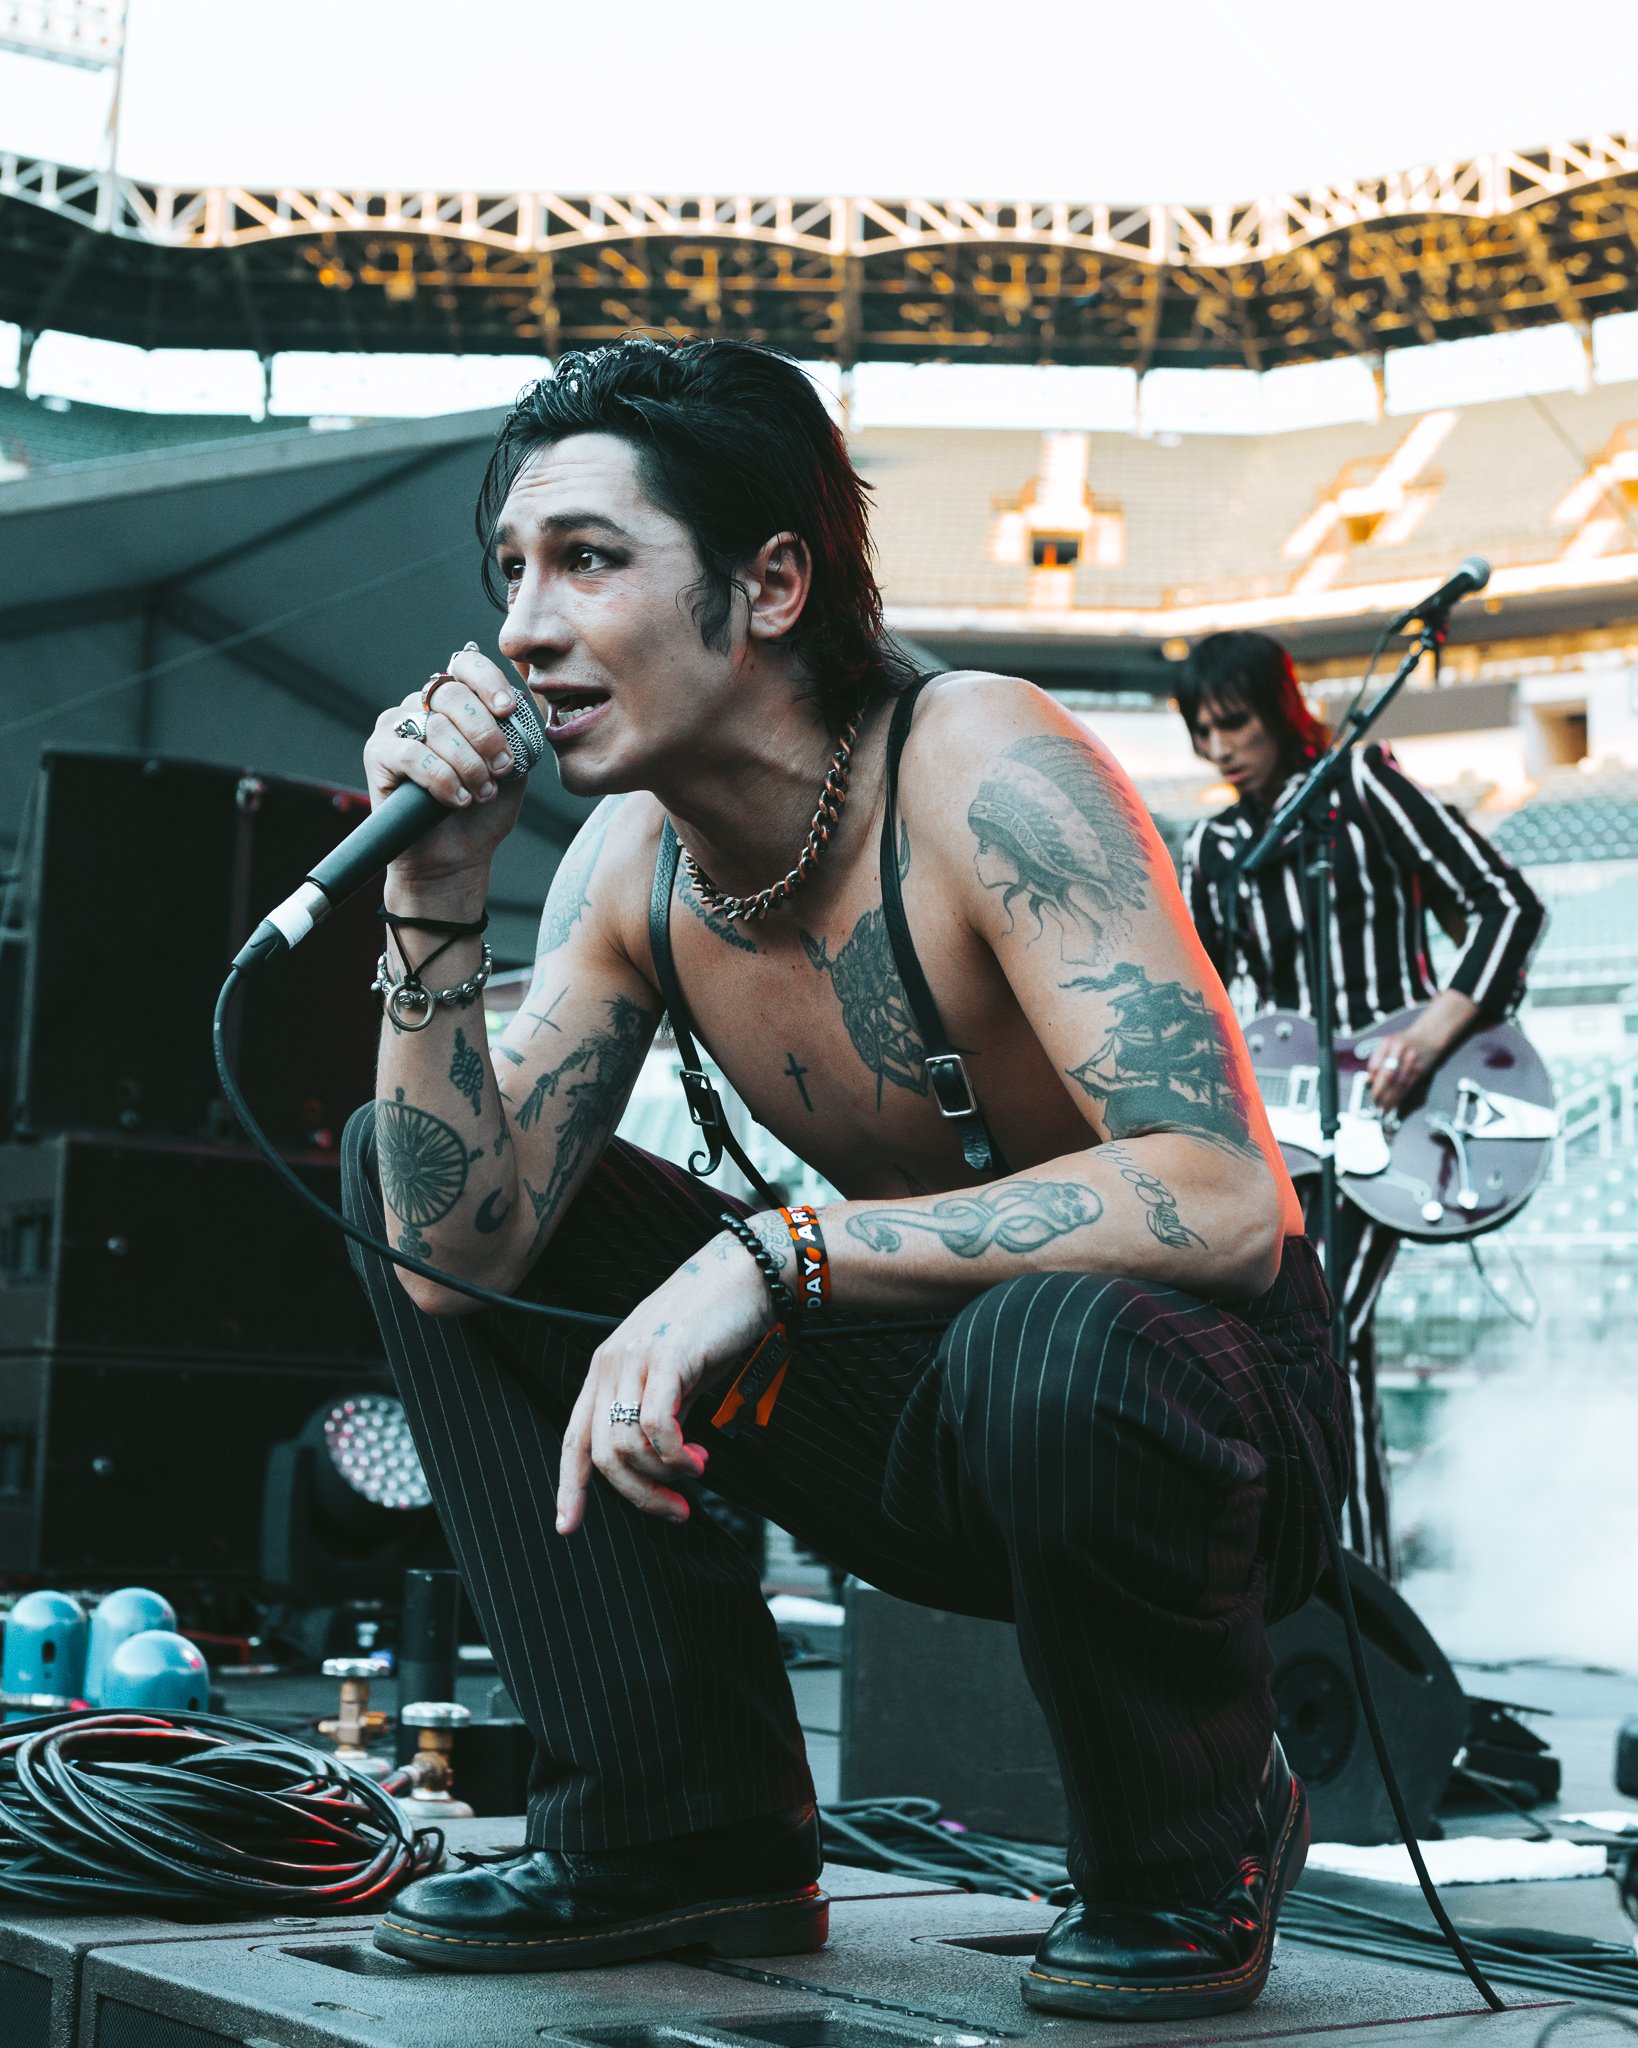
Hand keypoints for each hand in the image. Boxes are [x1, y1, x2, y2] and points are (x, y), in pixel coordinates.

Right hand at [362, 644, 529, 883]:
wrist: (455, 856)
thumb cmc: (483, 809)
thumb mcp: (513, 766)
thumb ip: (516, 732)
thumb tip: (522, 704)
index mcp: (456, 701)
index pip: (466, 664)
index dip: (488, 680)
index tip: (508, 710)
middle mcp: (422, 706)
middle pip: (452, 694)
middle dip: (485, 734)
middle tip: (500, 767)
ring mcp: (396, 727)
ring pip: (438, 729)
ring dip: (469, 765)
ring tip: (482, 793)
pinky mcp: (378, 753)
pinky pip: (414, 755)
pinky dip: (443, 780)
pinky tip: (457, 800)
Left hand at [555, 1233, 778, 1533]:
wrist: (747, 1273)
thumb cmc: (716, 1325)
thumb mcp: (677, 1375)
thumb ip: (657, 1411)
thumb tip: (656, 1461)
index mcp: (606, 1368)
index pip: (575, 1436)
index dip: (570, 1486)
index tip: (567, 1527)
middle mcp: (611, 1363)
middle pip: (602, 1453)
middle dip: (639, 1495)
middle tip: (677, 1511)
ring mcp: (635, 1358)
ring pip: (627, 1446)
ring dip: (664, 1477)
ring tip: (695, 1473)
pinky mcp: (666, 1357)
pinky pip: (656, 1427)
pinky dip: (676, 1457)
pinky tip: (698, 1458)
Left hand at [1366, 1024, 1440, 1110]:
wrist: (1429, 1035)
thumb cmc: (1404, 1041)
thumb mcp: (1387, 1043)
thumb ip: (1376, 1059)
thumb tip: (1368, 1080)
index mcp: (1388, 1043)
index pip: (1376, 1064)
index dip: (1371, 1079)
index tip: (1367, 1088)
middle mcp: (1400, 1050)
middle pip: (1387, 1074)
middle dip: (1379, 1090)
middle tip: (1374, 1101)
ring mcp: (1412, 1060)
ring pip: (1398, 1083)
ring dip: (1390, 1097)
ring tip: (1383, 1106)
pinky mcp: (1420, 1069)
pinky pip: (1408, 1086)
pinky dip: (1400, 1096)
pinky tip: (1394, 1103)